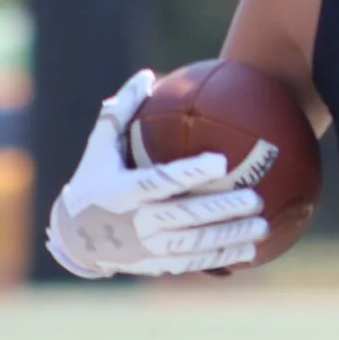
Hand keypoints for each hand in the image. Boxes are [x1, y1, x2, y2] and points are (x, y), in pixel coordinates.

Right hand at [44, 69, 268, 278]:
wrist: (75, 238)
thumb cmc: (94, 180)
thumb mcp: (99, 147)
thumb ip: (122, 112)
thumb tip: (147, 75)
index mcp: (123, 190)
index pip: (160, 181)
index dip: (190, 173)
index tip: (222, 162)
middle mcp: (136, 222)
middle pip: (185, 217)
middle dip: (222, 209)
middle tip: (255, 198)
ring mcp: (147, 247)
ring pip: (195, 244)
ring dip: (230, 236)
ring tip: (263, 225)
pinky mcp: (156, 264)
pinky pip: (194, 263)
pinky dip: (223, 257)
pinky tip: (251, 250)